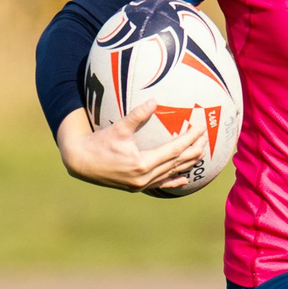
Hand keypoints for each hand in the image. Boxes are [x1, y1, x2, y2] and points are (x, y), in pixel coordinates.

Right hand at [55, 103, 206, 192]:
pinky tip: (184, 178)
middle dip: (193, 150)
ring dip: (187, 163)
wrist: (81, 163)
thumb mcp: (118, 128)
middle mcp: (144, 177)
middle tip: (206, 138)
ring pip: (171, 173)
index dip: (189, 139)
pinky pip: (160, 184)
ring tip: (201, 153)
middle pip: (177, 163)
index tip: (201, 128)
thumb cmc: (99, 143)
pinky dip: (173, 180)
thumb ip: (137, 115)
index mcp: (142, 163)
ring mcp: (142, 184)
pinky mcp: (137, 187)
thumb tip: (154, 101)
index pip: (174, 150)